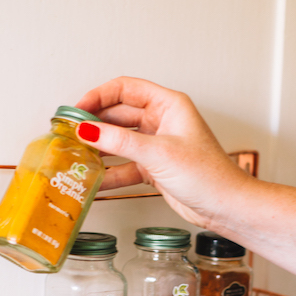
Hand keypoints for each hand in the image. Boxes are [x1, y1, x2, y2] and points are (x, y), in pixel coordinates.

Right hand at [76, 76, 251, 230]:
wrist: (225, 206)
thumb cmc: (208, 175)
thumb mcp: (158, 153)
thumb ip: (120, 141)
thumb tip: (88, 130)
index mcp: (168, 105)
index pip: (125, 88)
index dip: (99, 96)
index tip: (78, 110)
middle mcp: (162, 121)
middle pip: (119, 114)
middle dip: (94, 124)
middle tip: (71, 134)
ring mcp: (158, 145)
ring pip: (120, 141)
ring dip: (100, 149)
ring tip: (77, 155)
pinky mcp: (155, 167)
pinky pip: (126, 164)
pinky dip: (110, 171)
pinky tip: (94, 179)